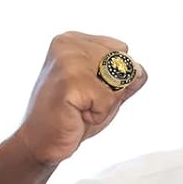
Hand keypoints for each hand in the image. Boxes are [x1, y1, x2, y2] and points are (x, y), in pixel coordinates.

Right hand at [7, 32, 148, 168]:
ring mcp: (66, 60)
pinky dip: (97, 115)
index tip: (87, 91)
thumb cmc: (72, 117)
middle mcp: (68, 43)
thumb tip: (140, 71)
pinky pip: (107, 99)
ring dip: (104, 105)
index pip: (122, 50)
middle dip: (111, 92)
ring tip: (80, 109)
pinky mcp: (68, 81)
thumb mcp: (105, 92)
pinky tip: (76, 115)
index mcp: (74, 40)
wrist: (42, 143)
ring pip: (117, 82)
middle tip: (83, 103)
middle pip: (123, 64)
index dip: (115, 79)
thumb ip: (125, 78)